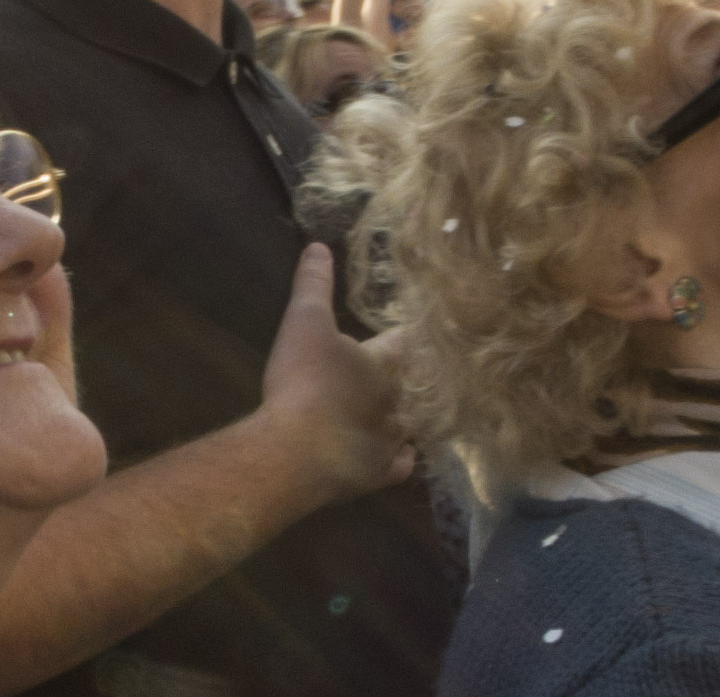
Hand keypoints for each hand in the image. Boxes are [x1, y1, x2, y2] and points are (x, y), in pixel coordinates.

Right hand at [259, 245, 414, 499]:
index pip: (407, 340)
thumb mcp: (303, 321)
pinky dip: (401, 458)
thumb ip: (314, 284)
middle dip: (418, 375)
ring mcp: (392, 440)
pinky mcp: (379, 473)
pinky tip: (398, 456)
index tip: (423, 324)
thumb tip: (319, 246)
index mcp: (385, 362)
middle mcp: (399, 400)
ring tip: (410, 408)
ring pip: (413, 423)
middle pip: (418, 384)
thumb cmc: (303, 382)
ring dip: (412, 415)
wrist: (297, 451)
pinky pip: (401, 465)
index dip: (412, 331)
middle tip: (419, 368)